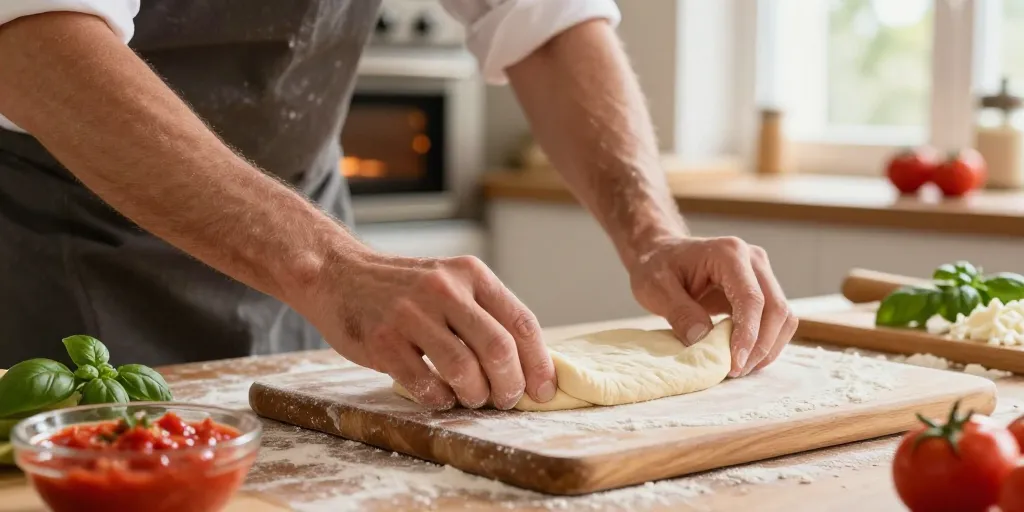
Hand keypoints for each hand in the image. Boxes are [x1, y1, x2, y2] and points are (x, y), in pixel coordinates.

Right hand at [300, 251, 555, 410]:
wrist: (339, 275)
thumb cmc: (405, 289)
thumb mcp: (451, 283)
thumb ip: (486, 314)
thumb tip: (530, 366)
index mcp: (471, 274)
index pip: (522, 323)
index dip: (539, 364)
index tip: (543, 391)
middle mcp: (444, 289)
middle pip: (498, 349)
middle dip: (509, 386)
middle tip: (505, 400)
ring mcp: (411, 314)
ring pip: (464, 370)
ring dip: (474, 396)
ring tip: (471, 398)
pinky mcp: (383, 340)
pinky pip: (425, 384)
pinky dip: (439, 399)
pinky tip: (438, 395)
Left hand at [628, 236, 796, 376]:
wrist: (660, 253)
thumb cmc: (656, 266)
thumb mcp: (656, 288)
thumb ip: (680, 312)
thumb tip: (703, 340)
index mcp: (729, 253)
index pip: (751, 298)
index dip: (748, 335)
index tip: (735, 364)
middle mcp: (753, 259)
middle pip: (776, 308)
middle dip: (761, 346)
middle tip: (735, 372)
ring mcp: (761, 273)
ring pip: (782, 317)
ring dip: (767, 347)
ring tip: (739, 368)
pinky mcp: (761, 289)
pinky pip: (774, 320)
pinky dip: (765, 342)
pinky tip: (744, 358)